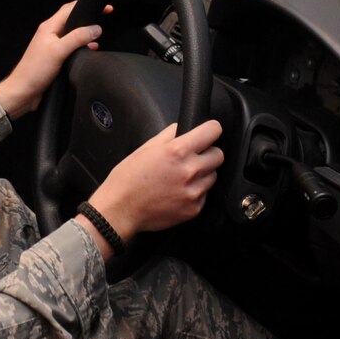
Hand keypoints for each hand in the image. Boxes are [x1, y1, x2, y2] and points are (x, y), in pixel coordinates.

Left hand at [0, 0, 107, 118]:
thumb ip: (77, 38)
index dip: (86, 5)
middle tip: (104, 18)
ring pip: (73, 35)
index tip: (104, 8)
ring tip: (99, 36)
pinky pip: (71, 48)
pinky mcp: (55, 58)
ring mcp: (52, 46)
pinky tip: (90, 51)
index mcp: (49, 27)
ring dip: (85, 34)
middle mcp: (50, 34)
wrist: (23, 92)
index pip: (69, 9)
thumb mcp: (58, 51)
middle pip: (72, 20)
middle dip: (88, 18)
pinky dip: (82, 47)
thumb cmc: (34, 71)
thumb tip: (95, 28)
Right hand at [86, 117, 223, 237]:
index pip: (213, 131)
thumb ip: (169, 135)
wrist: (120, 210)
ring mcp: (194, 192)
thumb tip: (184, 128)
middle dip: (208, 153)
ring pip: (213, 176)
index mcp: (177, 151)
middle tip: (192, 157)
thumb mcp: (146, 148)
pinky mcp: (194, 209)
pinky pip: (205, 194)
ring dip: (203, 174)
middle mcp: (190, 171)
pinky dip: (196, 192)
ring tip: (182, 177)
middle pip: (219, 155)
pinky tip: (178, 192)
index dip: (210, 130)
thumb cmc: (128, 179)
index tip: (208, 133)